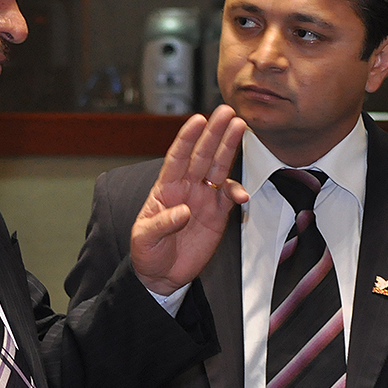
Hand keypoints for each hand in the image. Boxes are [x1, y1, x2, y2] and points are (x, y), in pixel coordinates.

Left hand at [132, 104, 248, 295]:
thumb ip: (161, 224)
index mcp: (165, 188)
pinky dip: (237, 193)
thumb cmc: (148, 253)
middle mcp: (186, 187)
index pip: (177, 157)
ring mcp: (203, 199)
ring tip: (240, 127)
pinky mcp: (217, 215)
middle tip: (227, 111)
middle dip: (214, 132)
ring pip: (219, 168)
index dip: (187, 138)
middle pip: (202, 155)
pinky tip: (243, 194)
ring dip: (229, 148)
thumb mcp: (144, 240)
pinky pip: (230, 198)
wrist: (162, 276)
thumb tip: (183, 210)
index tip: (198, 120)